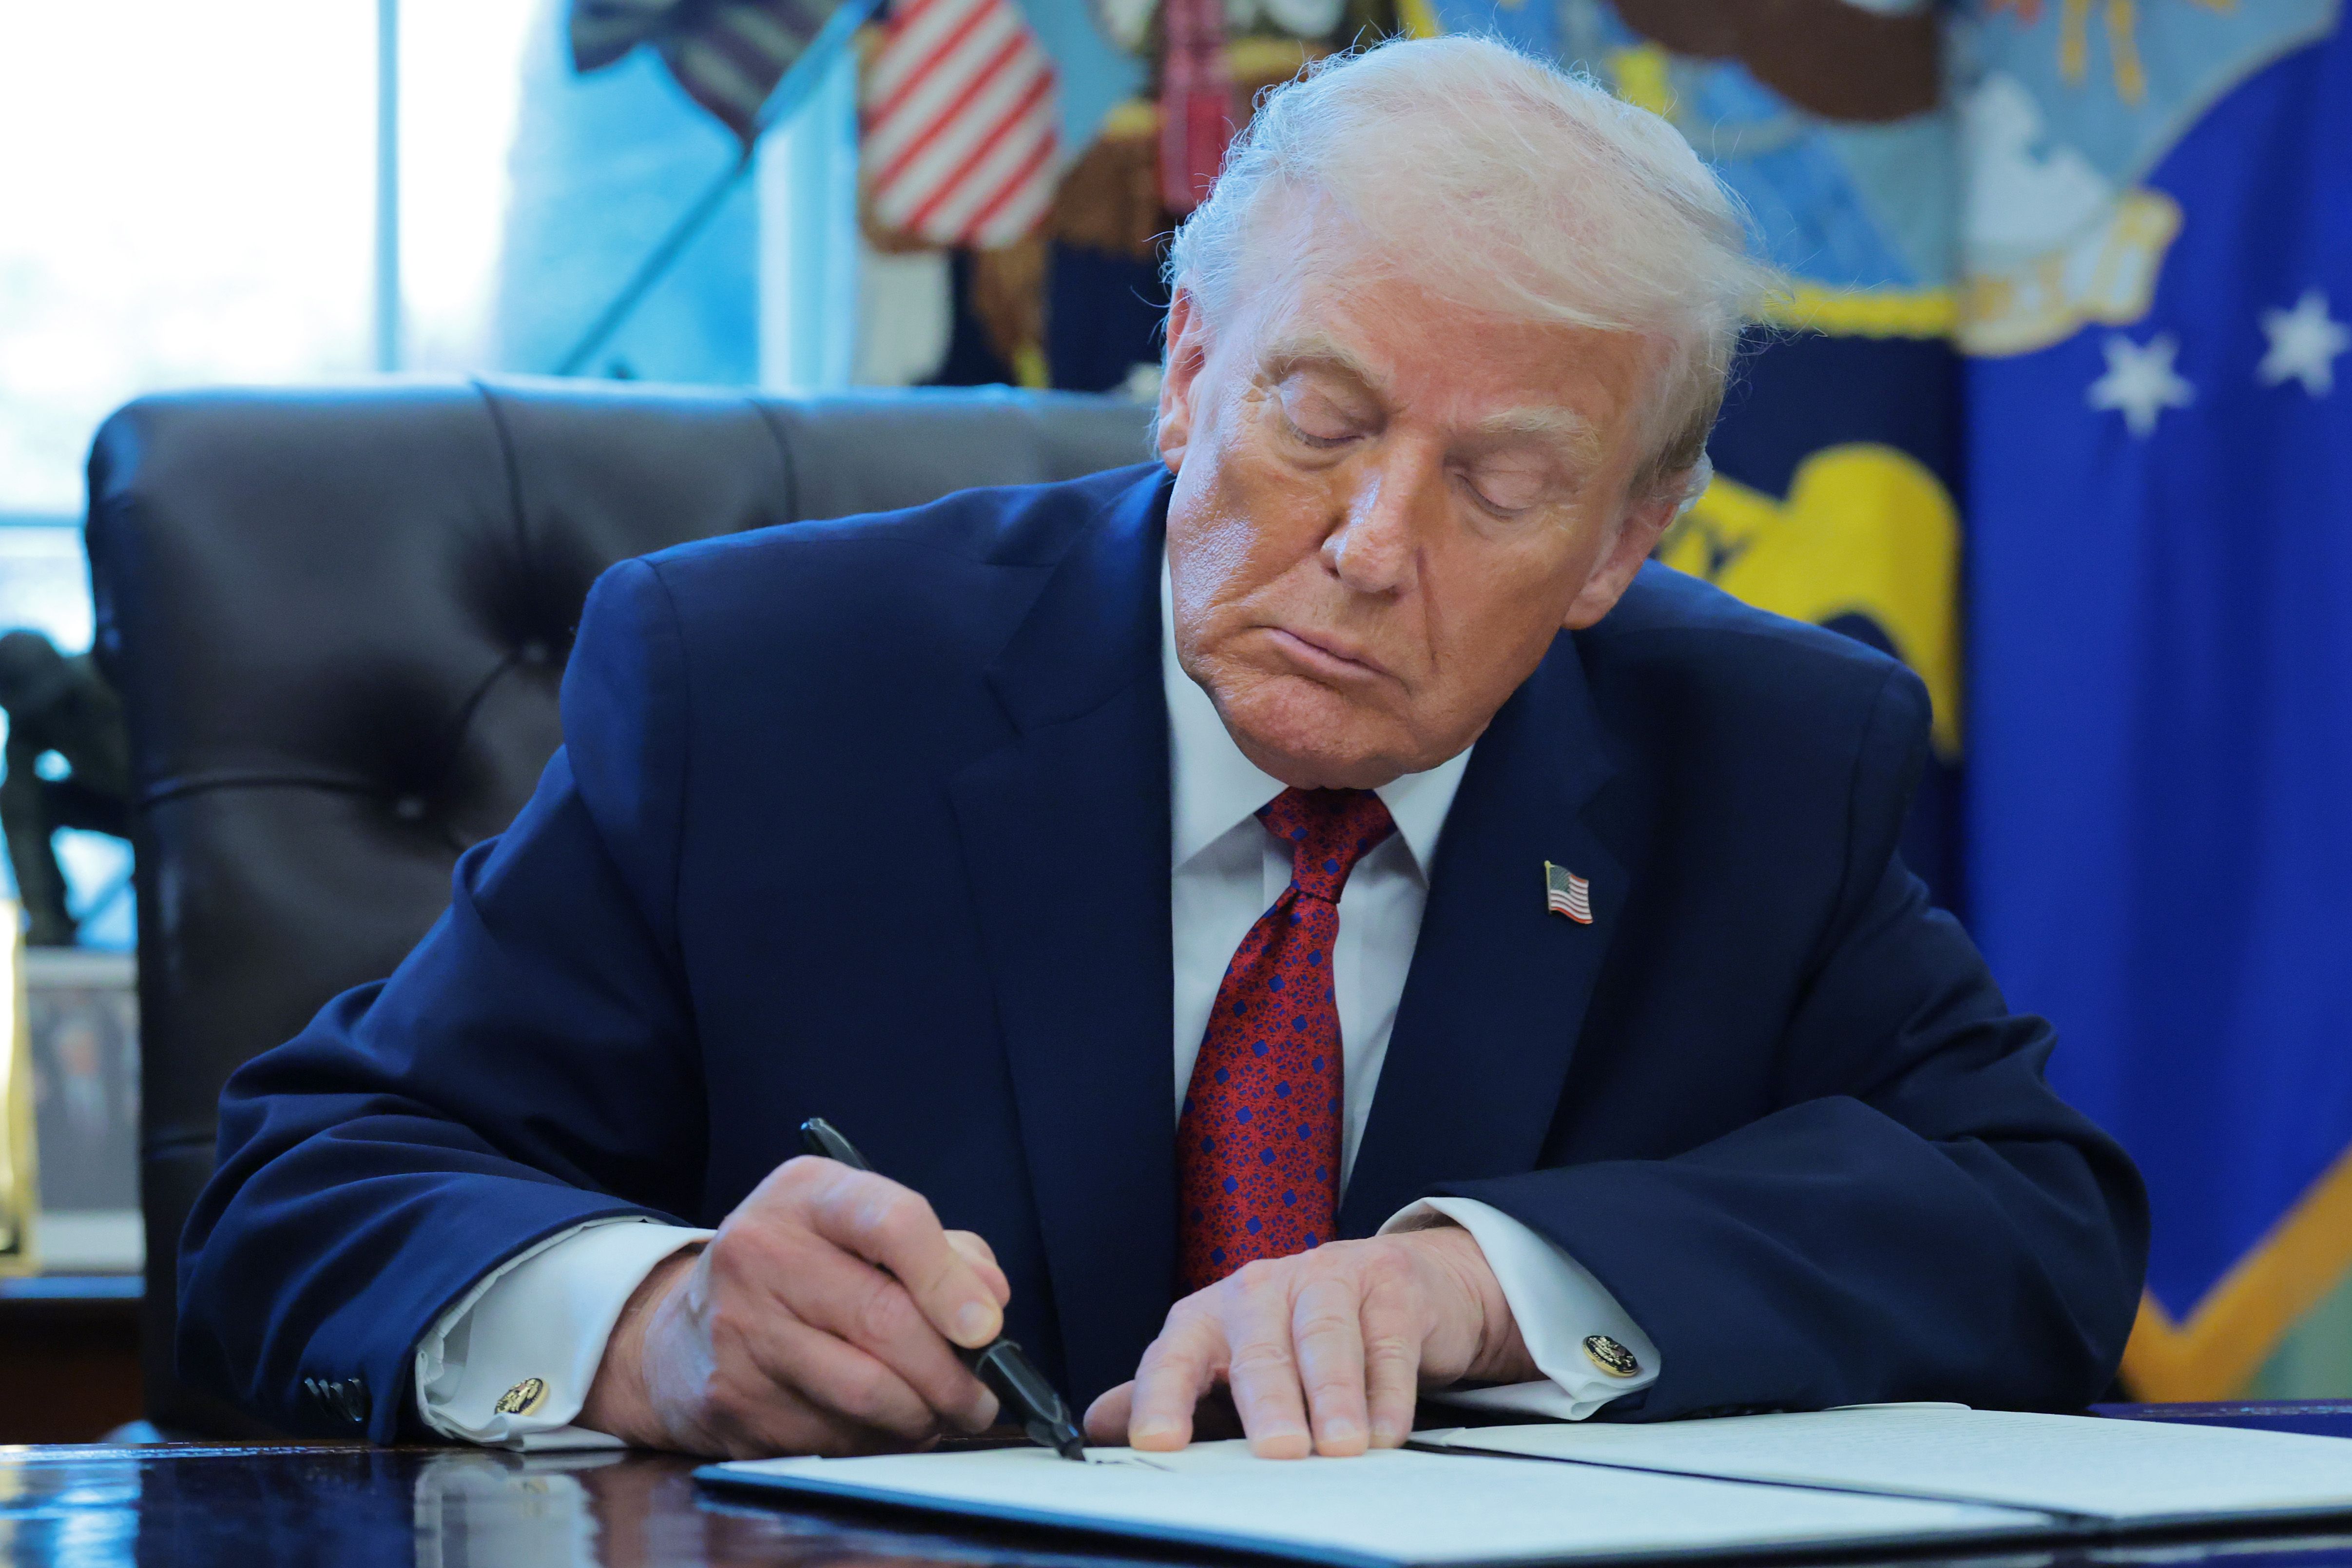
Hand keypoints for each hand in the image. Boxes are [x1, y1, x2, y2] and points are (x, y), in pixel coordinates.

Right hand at [578, 1155, 1011, 1456]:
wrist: (681, 1335)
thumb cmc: (798, 1272)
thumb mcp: (859, 1230)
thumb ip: (941, 1252)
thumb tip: (990, 1300)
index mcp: (805, 1195)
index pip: (892, 1221)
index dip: (950, 1279)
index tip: (988, 1326)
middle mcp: (761, 1252)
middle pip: (885, 1319)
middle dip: (952, 1372)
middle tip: (981, 1397)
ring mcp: (741, 1331)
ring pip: (865, 1391)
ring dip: (923, 1416)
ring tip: (941, 1414)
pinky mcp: (734, 1402)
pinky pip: (834, 1436)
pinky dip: (876, 1441)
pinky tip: (881, 1426)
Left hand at [1083, 1224, 1535, 1457]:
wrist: (1393, 1284)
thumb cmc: (1297, 1334)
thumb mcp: (1230, 1364)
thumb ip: (1176, 1394)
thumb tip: (1099, 1425)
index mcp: (1210, 1314)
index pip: (1175, 1354)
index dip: (1162, 1396)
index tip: (1156, 1440)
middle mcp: (1262, 1288)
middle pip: (1258, 1345)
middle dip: (1267, 1400)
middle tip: (1277, 1450)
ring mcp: (1328, 1277)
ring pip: (1324, 1337)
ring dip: (1333, 1395)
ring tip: (1339, 1445)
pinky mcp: (1388, 1284)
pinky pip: (1386, 1341)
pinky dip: (1387, 1391)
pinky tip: (1386, 1431)